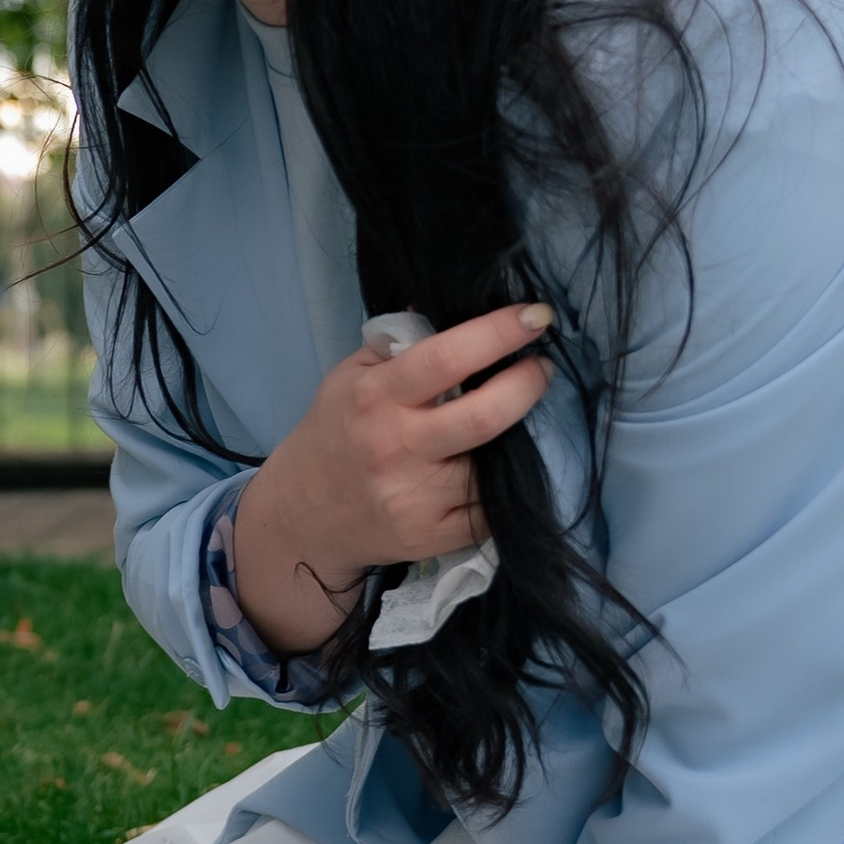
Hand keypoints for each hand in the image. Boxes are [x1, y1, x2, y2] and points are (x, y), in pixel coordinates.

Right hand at [229, 302, 552, 657]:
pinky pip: (491, 511)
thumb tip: (453, 306)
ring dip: (517, 439)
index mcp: (375, 398)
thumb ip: (398, 346)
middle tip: (541, 368)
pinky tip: (496, 471)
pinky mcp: (431, 537)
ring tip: (514, 421)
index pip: (445, 358)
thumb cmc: (335, 434)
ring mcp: (416, 498)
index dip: (498, 333)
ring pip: (494, 467)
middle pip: (484, 416)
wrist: (302, 516)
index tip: (536, 317)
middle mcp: (396, 448)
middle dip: (527, 384)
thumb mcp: (349, 378)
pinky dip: (502, 489)